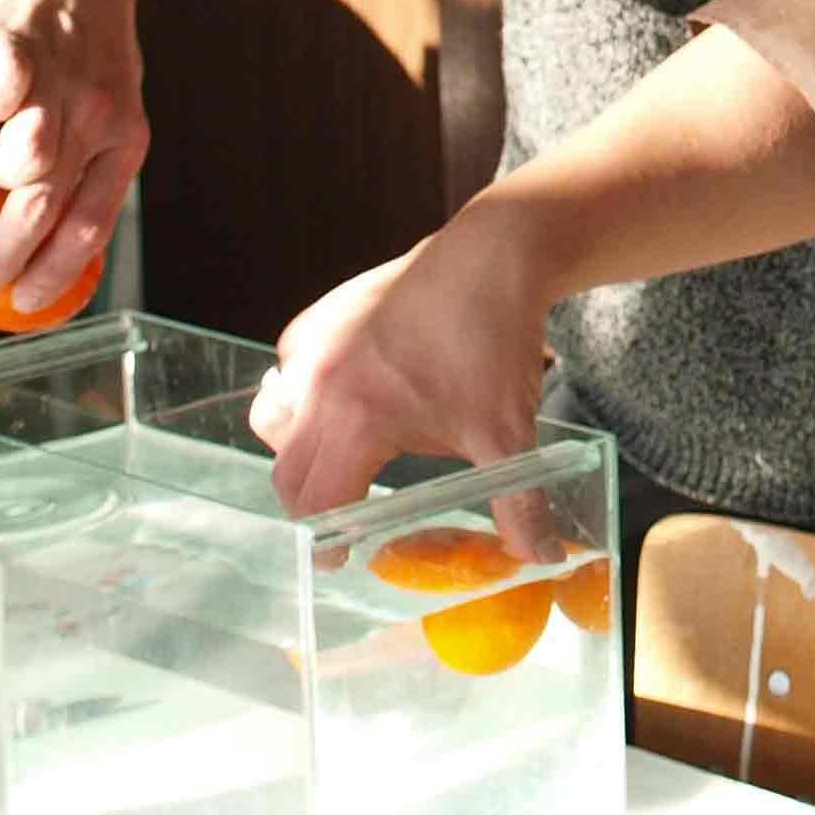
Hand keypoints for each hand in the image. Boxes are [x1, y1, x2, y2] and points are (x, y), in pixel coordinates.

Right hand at [0, 0, 147, 309]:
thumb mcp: (109, 119)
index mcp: (126, 142)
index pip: (92, 224)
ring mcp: (59, 82)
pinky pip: (0, 88)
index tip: (23, 303)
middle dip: (9, 252)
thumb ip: (80, 174)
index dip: (56, 270)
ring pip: (27, 154)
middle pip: (47, 204)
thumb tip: (44, 246)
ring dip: (5, 173)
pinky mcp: (17, 44)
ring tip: (0, 166)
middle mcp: (98, 117)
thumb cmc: (87, 63)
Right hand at [249, 218, 561, 559]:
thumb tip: (540, 558)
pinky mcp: (315, 319)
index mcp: (358, 418)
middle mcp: (319, 383)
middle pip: (288, 471)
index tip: (338, 558)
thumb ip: (519, 501)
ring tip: (341, 458)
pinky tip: (348, 399)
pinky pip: (288, 375)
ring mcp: (310, 347)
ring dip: (297, 450)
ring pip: (274, 421)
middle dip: (311, 504)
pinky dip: (303, 398)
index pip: (317, 503)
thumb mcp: (509, 431)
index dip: (326, 541)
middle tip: (340, 519)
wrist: (491, 256)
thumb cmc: (495, 343)